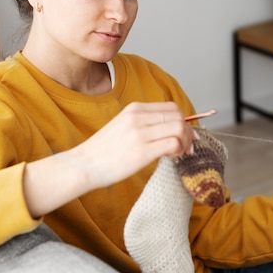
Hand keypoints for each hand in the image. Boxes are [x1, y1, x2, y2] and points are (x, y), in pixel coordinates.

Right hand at [74, 101, 195, 187]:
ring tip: (178, 153)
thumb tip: (170, 129)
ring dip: (185, 142)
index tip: (185, 133)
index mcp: (134, 109)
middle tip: (186, 146)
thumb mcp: (123, 126)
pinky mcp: (142, 151)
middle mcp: (138, 117)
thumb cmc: (103, 151)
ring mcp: (140, 133)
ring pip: (179, 128)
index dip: (184, 120)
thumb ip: (144, 123)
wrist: (84, 165)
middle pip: (178, 116)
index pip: (171, 107)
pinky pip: (173, 143)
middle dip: (188, 132)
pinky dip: (178, 150)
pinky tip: (171, 157)